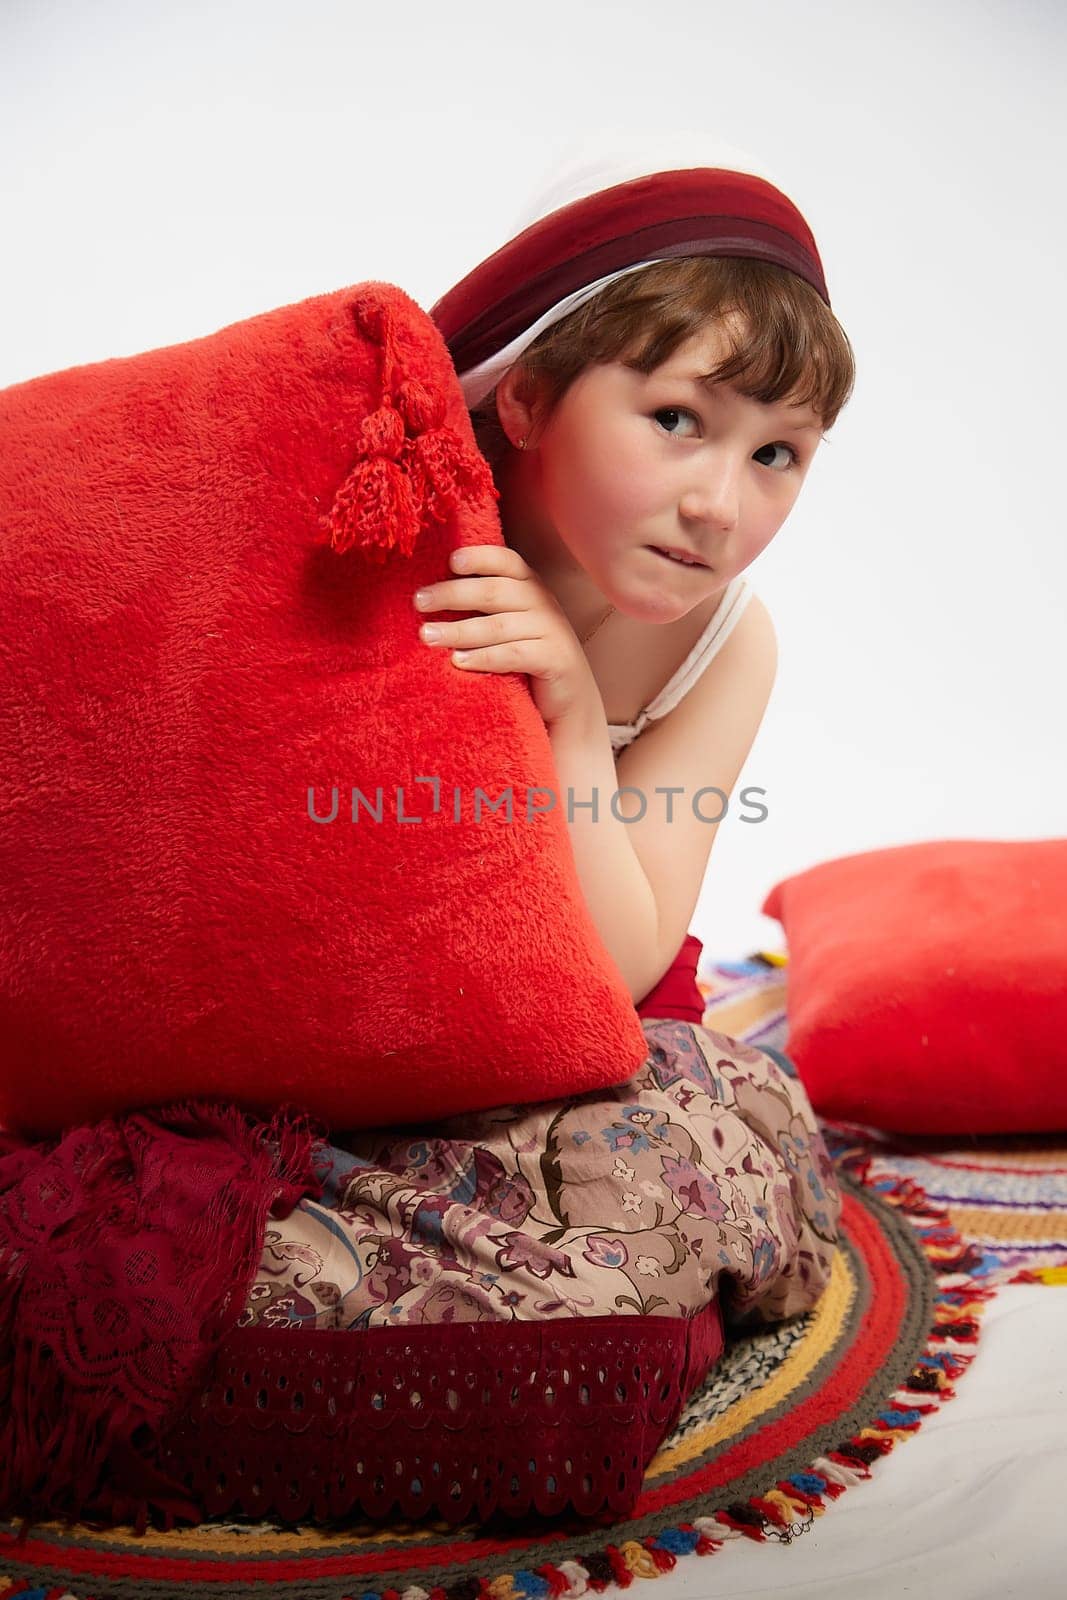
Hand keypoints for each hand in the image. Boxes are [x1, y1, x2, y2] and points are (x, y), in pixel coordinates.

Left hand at [413, 545, 598, 729]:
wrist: (570, 700)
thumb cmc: (526, 658)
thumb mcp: (507, 624)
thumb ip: (483, 606)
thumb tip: (431, 594)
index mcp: (530, 586)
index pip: (506, 561)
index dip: (479, 558)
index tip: (450, 561)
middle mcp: (543, 602)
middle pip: (493, 591)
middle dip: (452, 594)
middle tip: (418, 602)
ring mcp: (553, 630)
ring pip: (498, 625)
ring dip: (458, 630)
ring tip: (426, 636)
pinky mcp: (557, 659)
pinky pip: (514, 654)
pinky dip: (484, 657)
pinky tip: (458, 661)